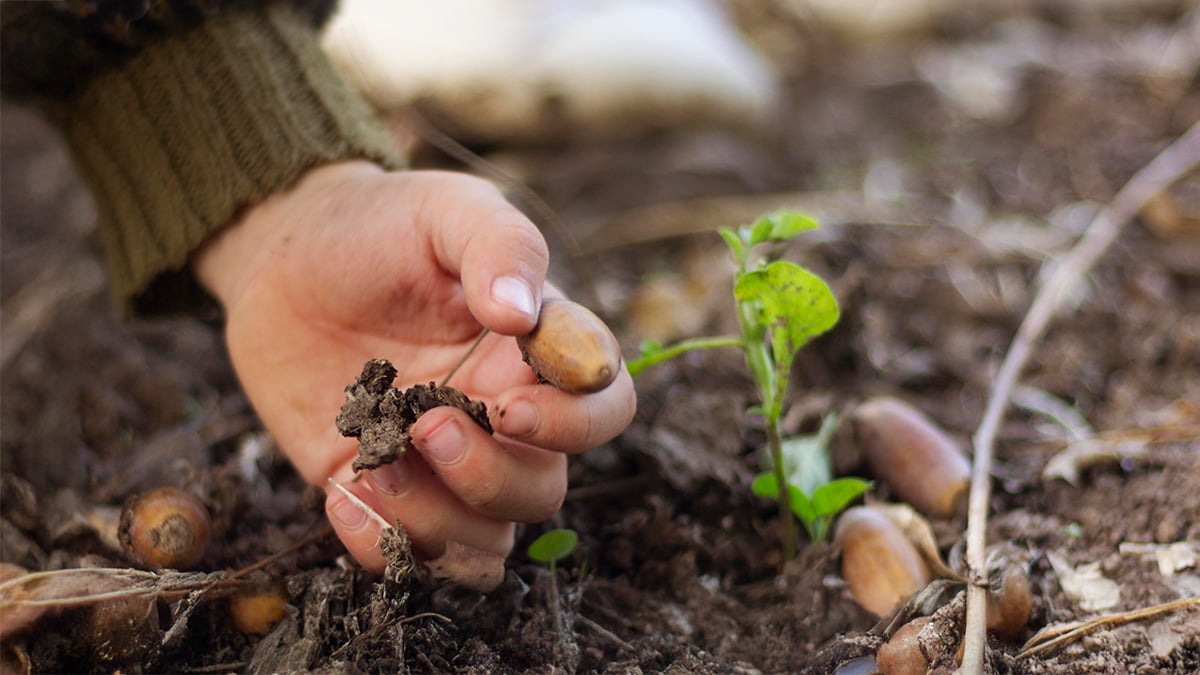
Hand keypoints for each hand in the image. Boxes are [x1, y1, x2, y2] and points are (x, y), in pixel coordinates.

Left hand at [194, 161, 634, 576]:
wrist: (286, 255)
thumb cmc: (382, 226)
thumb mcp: (446, 210)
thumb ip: (499, 247)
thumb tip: (522, 313)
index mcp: (537, 354)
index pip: (607, 408)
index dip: (576, 425)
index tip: (509, 406)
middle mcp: (503, 418)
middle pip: (543, 490)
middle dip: (489, 474)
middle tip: (426, 423)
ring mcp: (445, 463)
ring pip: (488, 542)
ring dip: (439, 522)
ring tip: (374, 466)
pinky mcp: (386, 490)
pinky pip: (414, 558)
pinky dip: (385, 548)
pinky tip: (342, 495)